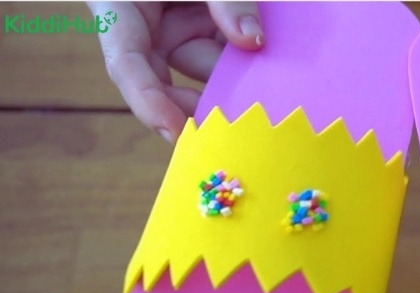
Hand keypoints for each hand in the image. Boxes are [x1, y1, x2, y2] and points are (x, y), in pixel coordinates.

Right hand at [87, 2, 264, 142]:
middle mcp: (148, 29)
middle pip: (172, 80)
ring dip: (237, 78)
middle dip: (205, 102)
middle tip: (241, 126)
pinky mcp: (206, 27)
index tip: (174, 131)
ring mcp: (179, 29)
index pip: (127, 65)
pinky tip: (275, 73)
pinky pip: (227, 53)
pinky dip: (249, 61)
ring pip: (208, 68)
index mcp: (122, 9)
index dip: (148, 102)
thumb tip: (253, 41)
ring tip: (269, 92)